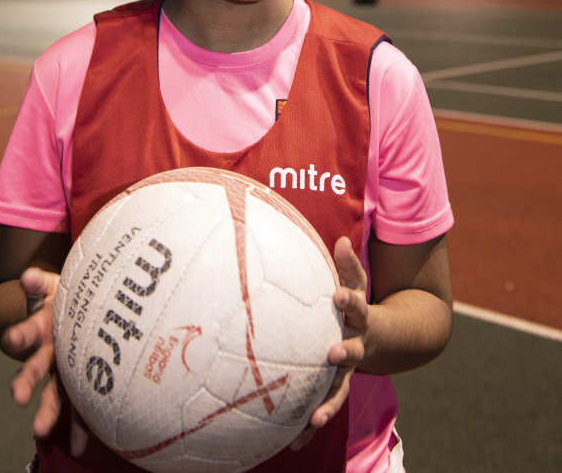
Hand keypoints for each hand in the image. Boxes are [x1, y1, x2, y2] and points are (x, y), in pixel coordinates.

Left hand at [290, 236, 368, 450]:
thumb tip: (342, 239)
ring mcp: (349, 369)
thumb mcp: (357, 283)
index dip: (348, 299)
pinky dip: (310, 425)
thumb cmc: (358, 304)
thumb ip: (348, 265)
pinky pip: (325, 405)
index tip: (338, 295)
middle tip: (332, 354)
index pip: (356, 304)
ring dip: (328, 405)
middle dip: (344, 353)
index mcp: (360, 317)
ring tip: (315, 421)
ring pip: (340, 388)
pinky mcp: (337, 387)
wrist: (389, 339)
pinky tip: (293, 442)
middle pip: (353, 350)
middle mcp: (357, 345)